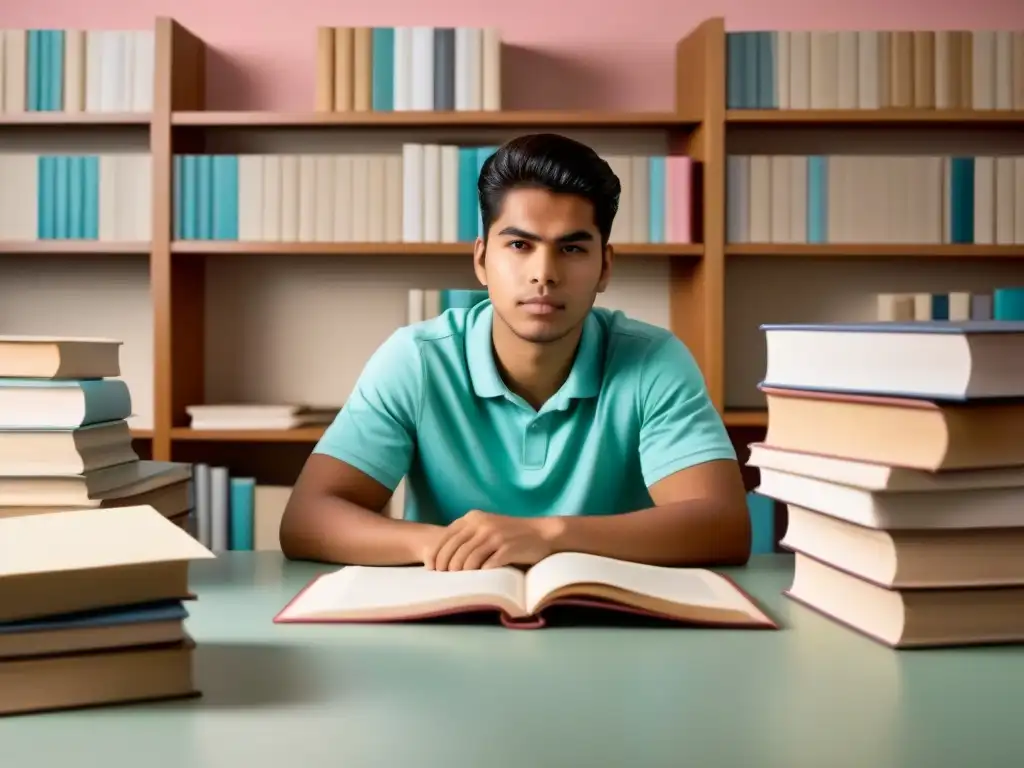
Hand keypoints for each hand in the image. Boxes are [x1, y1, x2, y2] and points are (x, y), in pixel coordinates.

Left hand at [426, 510, 560, 570]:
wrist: (541, 533)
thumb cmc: (510, 534)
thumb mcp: (486, 527)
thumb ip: (467, 535)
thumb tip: (442, 556)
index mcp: (473, 518)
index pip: (446, 536)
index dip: (435, 554)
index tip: (431, 568)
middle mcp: (482, 524)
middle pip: (454, 550)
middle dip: (446, 567)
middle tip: (444, 578)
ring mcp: (495, 536)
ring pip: (468, 559)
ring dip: (461, 573)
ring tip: (459, 580)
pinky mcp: (507, 548)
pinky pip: (486, 565)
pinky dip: (479, 574)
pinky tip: (478, 579)